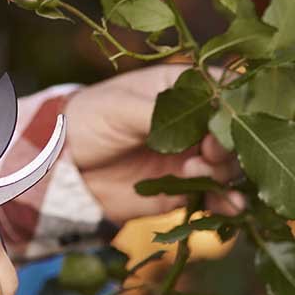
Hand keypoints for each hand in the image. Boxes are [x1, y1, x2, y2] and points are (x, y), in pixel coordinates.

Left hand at [64, 65, 243, 225]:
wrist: (61, 165)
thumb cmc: (87, 120)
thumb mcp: (120, 108)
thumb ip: (162, 113)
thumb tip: (207, 120)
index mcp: (180, 88)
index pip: (224, 90)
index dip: (232, 106)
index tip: (221, 121)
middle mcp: (192, 121)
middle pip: (233, 131)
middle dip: (227, 144)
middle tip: (207, 152)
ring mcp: (190, 155)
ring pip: (229, 165)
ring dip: (224, 171)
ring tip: (194, 173)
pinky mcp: (184, 187)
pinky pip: (216, 196)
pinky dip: (226, 202)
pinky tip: (227, 206)